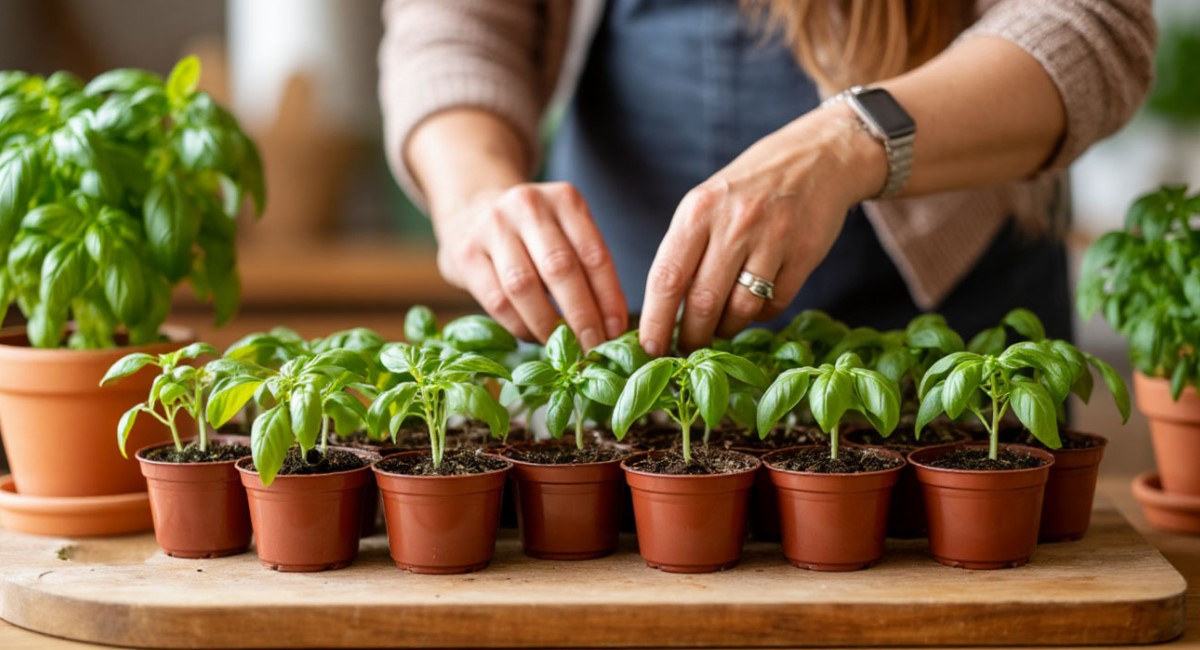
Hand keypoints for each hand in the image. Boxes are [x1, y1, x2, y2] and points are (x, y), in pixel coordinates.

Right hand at [432, 182, 627, 349]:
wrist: (473, 213)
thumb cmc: (533, 235)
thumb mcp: (566, 234)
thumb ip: (587, 269)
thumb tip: (613, 326)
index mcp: (565, 199)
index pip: (594, 254)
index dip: (608, 297)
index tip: (617, 331)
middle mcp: (528, 205)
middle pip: (560, 267)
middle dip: (581, 314)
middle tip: (593, 347)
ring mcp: (493, 226)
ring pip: (524, 285)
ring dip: (548, 324)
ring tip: (564, 348)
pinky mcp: (466, 252)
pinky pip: (496, 300)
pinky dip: (519, 325)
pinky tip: (534, 338)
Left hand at [638, 103, 887, 354]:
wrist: (817, 157)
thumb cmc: (749, 188)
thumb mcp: (706, 203)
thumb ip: (685, 250)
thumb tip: (663, 310)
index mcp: (698, 211)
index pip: (666, 277)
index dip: (656, 320)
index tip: (650, 347)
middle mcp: (733, 224)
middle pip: (703, 302)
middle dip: (691, 337)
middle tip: (687, 349)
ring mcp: (772, 238)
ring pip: (740, 309)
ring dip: (726, 328)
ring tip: (721, 327)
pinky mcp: (804, 253)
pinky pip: (775, 304)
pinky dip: (760, 315)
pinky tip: (754, 306)